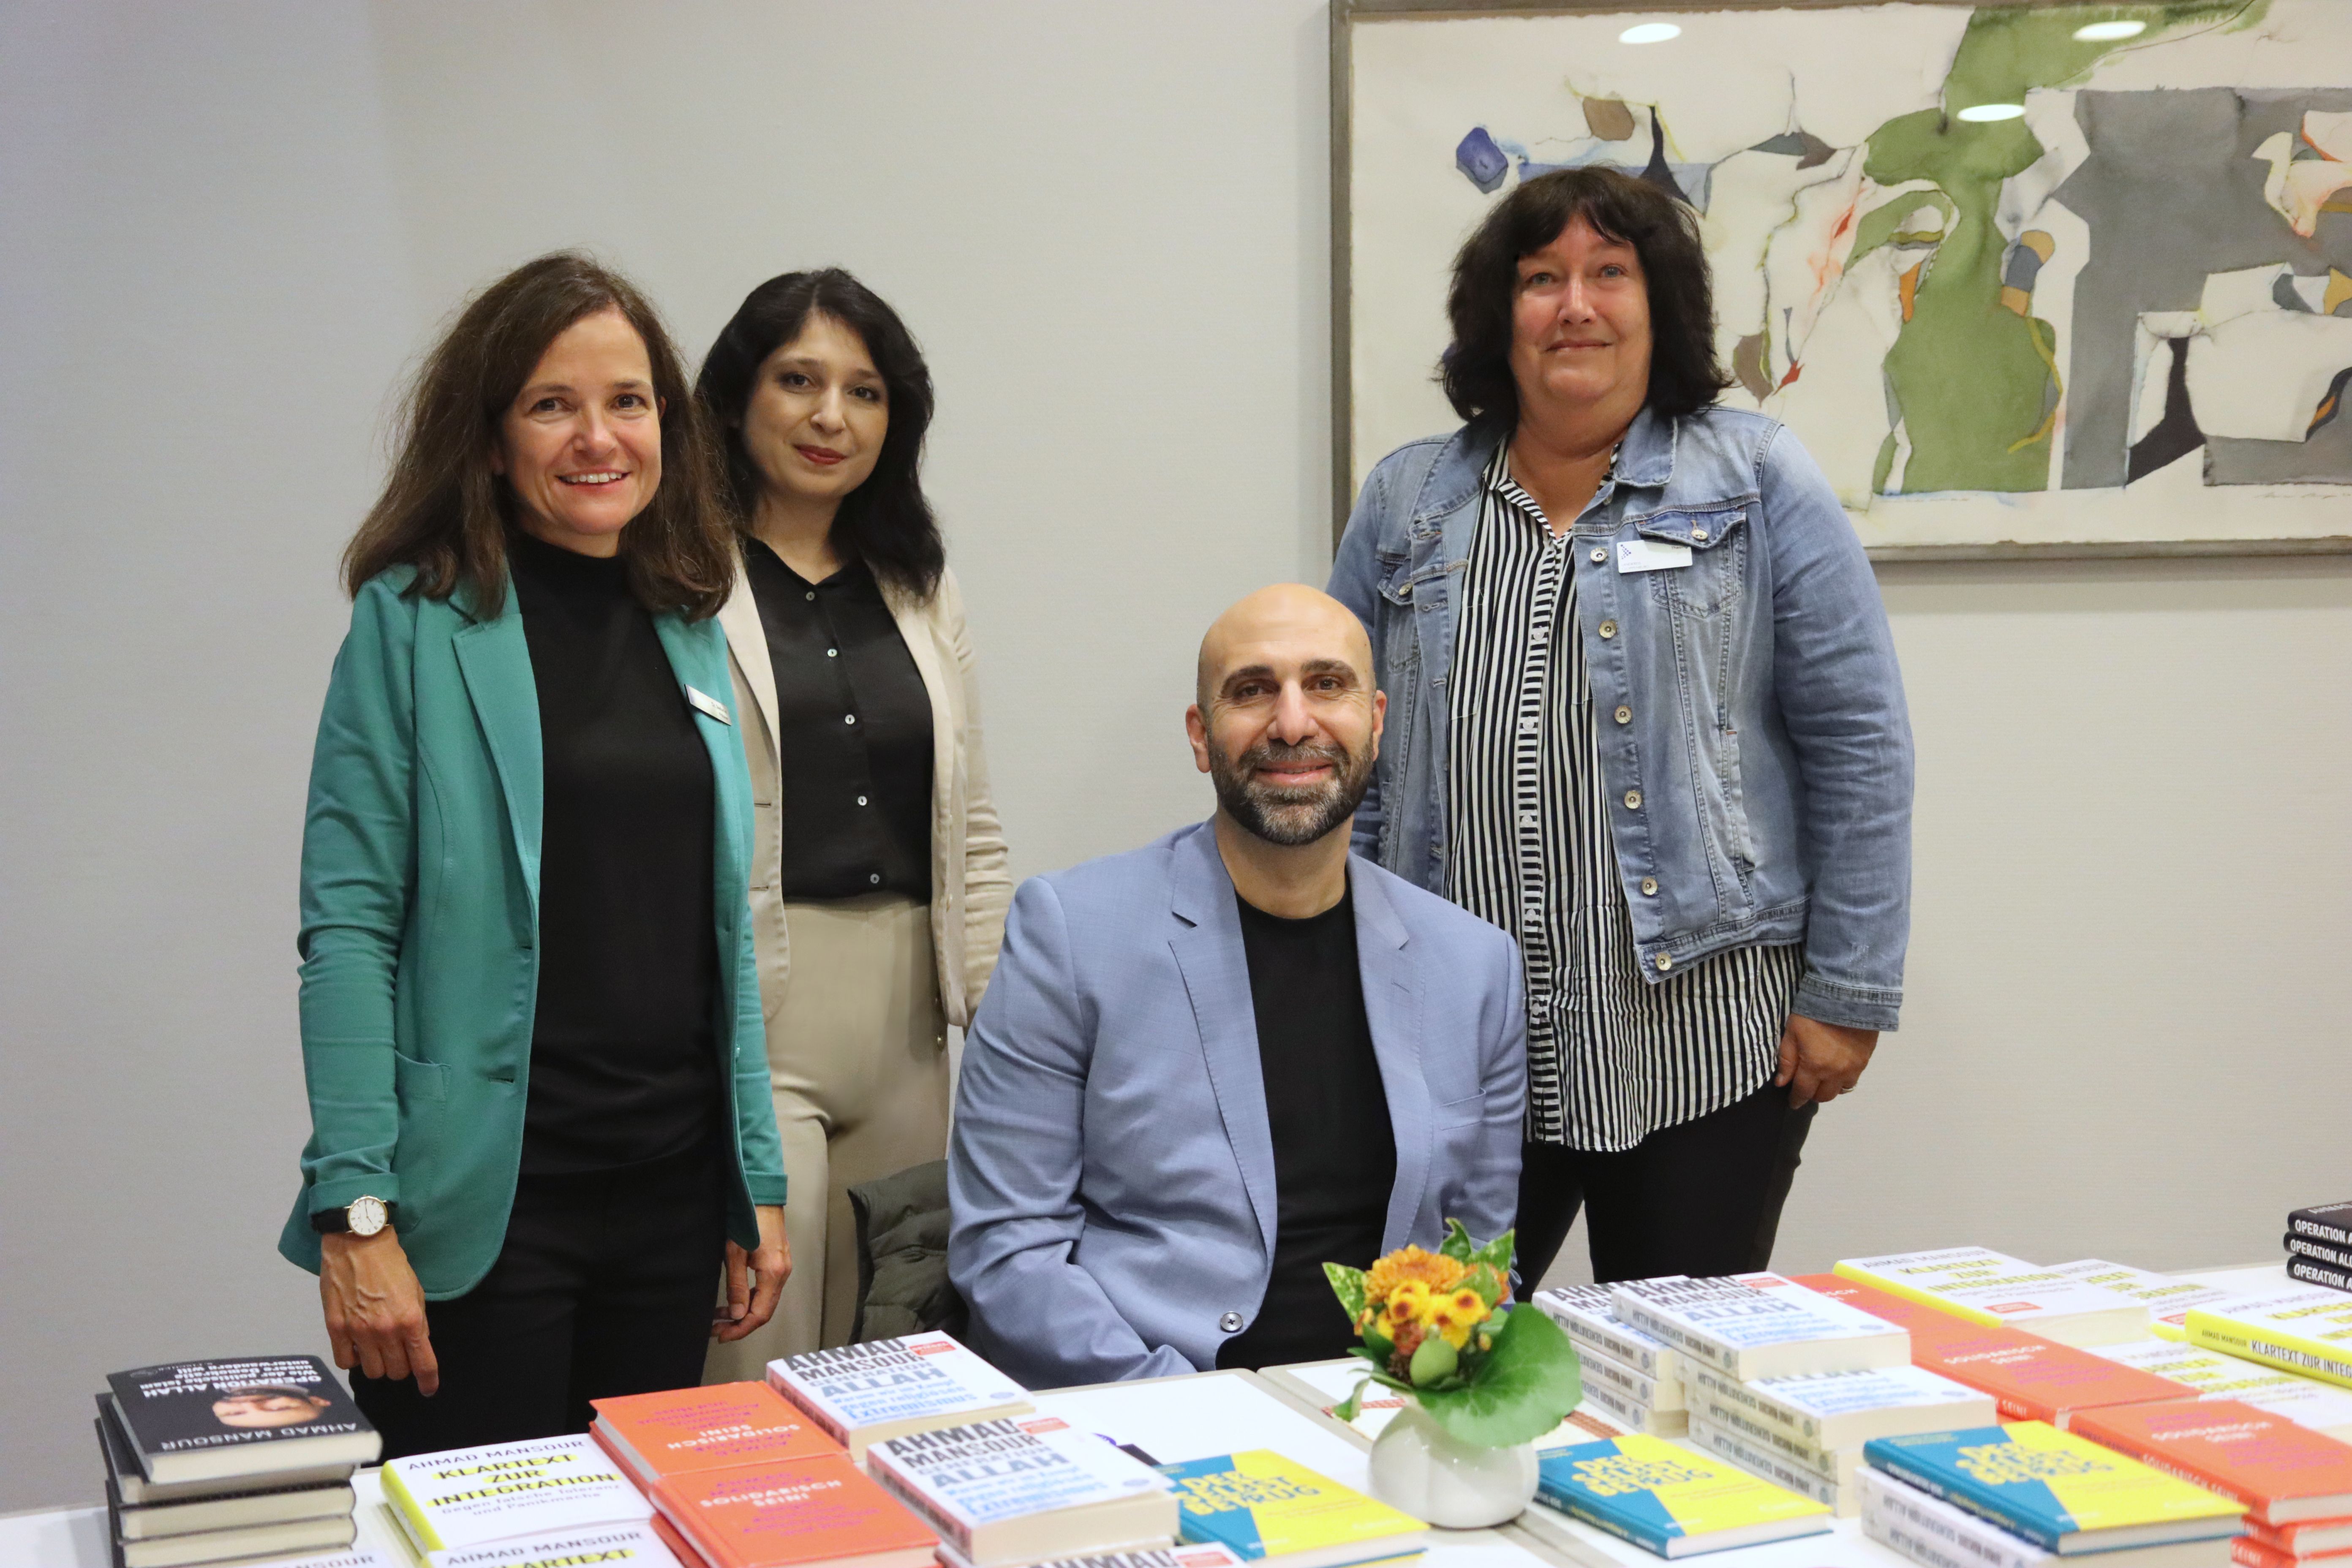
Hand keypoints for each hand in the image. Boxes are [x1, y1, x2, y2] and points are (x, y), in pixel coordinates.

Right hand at [319, 1228, 437, 1395]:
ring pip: (372, 1372)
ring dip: (378, 1364)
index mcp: (410, 1320)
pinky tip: (357, 1347)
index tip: (428, 1389)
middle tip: (399, 1354)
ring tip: (377, 1348)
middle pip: (396, 1372)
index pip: (423, 1364)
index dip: (428, 1381)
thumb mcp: (416, 1291)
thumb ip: (418, 1322)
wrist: (358, 1243)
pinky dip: (354, 1360)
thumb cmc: (391, 1264)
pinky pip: (346, 1362)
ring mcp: (359, 1332)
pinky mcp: (336, 1329)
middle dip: (401, 1367)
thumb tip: (417, 1346)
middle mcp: (385, 1331)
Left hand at [713, 1204, 790, 1341]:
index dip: (741, 1329)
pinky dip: (750, 1298)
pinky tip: (735, 1298)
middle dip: (741, 1324)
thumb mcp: (735, 1254)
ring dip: (744, 1311)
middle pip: (764, 1311)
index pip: (760, 1314)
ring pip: (765, 1300)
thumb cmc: (747, 1219)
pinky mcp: (779, 1261)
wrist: (761, 1195)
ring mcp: (783, 1267)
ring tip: (721, 1315)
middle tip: (718, 1329)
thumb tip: (738, 1315)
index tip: (722, 1335)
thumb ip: (737, 1287)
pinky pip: (766, 1289)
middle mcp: (782, 1273)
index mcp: (773, 1273)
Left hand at [1775, 1013, 1877, 1107]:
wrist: (1847, 997)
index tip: (1793, 1102)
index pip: (1803, 1092)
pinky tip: (1838, 1070)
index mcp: (1815, 1067)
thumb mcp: (1792, 1033)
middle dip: (1813, 1095)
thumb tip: (1782, 1083)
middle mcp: (1835, 1073)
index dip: (1796, 1100)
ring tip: (1823, 1079)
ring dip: (1830, 1088)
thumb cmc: (1813, 1013)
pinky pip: (1854, 1079)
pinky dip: (1844, 1079)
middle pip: (1824, 1096)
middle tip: (1806, 1087)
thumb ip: (1786, 1060)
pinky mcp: (1865, 1060)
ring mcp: (1853, 1068)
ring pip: (1841, 1090)